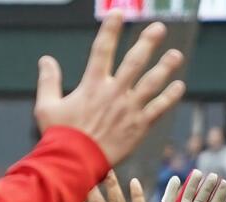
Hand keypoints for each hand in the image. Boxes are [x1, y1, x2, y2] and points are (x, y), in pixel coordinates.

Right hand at [34, 13, 185, 165]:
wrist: (74, 163)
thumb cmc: (59, 136)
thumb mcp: (46, 105)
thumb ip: (48, 80)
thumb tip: (46, 59)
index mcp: (91, 84)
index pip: (102, 49)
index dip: (111, 29)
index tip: (118, 12)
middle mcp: (113, 92)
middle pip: (134, 61)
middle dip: (148, 42)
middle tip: (159, 28)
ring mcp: (128, 109)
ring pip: (152, 83)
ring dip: (165, 67)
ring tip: (176, 55)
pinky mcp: (139, 127)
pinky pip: (158, 108)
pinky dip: (170, 97)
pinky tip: (179, 86)